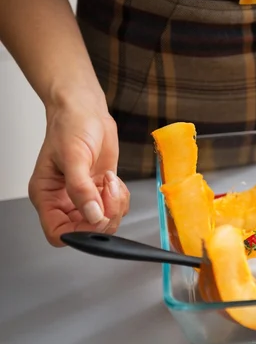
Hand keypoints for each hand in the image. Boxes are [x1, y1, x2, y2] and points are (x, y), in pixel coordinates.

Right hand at [28, 93, 129, 246]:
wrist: (87, 110)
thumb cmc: (71, 126)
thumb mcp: (74, 156)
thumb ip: (81, 189)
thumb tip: (92, 215)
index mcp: (47, 196)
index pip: (59, 233)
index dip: (80, 232)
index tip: (97, 216)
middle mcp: (64, 200)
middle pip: (86, 230)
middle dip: (104, 215)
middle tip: (108, 191)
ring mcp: (84, 196)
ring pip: (104, 220)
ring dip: (114, 204)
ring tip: (109, 180)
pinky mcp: (100, 190)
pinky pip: (115, 207)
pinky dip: (121, 198)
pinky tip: (113, 179)